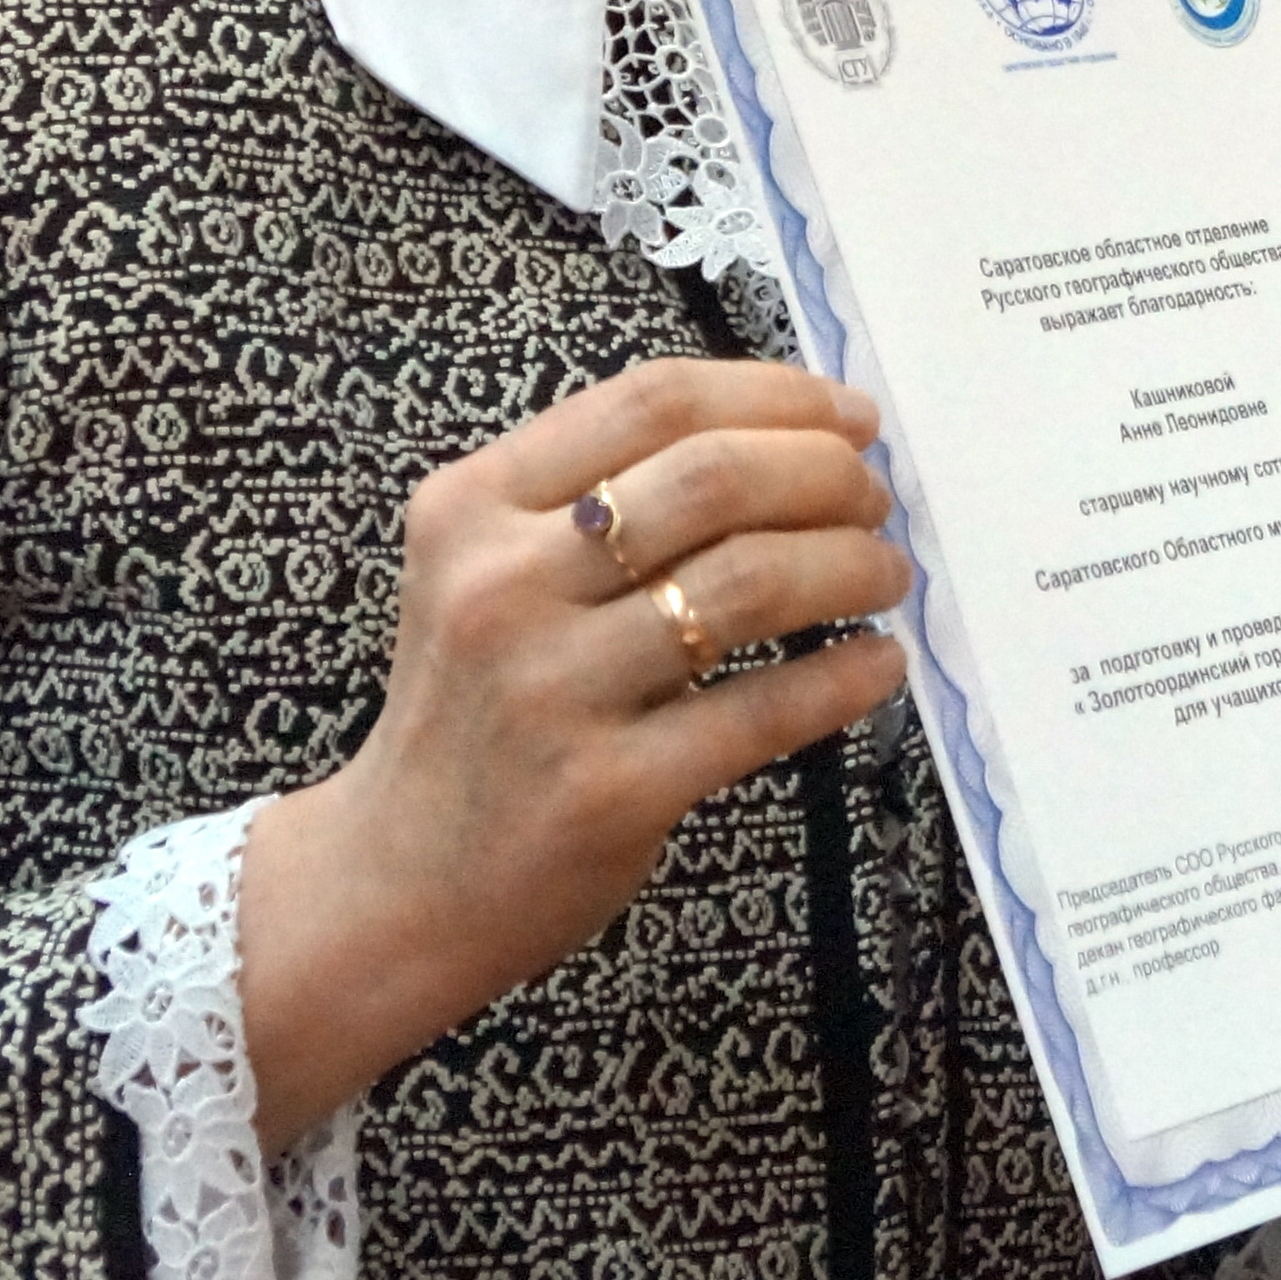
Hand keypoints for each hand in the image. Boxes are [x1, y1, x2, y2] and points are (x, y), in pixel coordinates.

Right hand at [239, 358, 911, 1149]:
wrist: (393, 883)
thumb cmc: (468, 712)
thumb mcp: (482, 574)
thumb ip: (594, 500)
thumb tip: (785, 439)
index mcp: (473, 507)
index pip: (653, 402)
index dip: (778, 395)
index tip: (852, 418)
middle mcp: (502, 585)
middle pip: (714, 477)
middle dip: (828, 476)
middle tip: (878, 502)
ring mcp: (550, 689)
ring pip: (750, 583)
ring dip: (852, 567)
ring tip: (888, 575)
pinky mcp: (606, 789)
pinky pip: (762, 711)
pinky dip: (844, 675)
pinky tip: (878, 662)